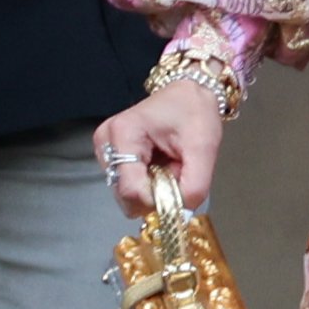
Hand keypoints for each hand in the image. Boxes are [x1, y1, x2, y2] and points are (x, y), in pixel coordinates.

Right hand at [95, 78, 224, 216]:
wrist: (187, 95)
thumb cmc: (194, 112)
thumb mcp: (204, 148)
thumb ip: (194, 186)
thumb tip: (180, 213)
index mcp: (124, 133)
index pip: (132, 190)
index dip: (158, 201)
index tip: (180, 192)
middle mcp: (106, 143)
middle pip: (126, 196)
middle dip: (156, 194)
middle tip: (175, 171)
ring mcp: (105, 151)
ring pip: (128, 195)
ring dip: (153, 189)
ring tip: (167, 164)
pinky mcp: (110, 158)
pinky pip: (129, 187)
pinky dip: (148, 184)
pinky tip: (158, 165)